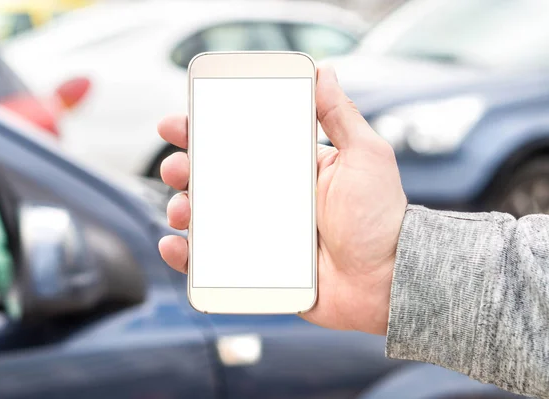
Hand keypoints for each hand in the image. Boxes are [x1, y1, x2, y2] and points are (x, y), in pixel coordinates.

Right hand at [158, 67, 406, 334]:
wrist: (386, 280)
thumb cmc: (381, 219)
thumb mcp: (365, 157)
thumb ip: (341, 116)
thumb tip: (325, 72)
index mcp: (290, 169)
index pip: (240, 143)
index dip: (206, 132)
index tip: (179, 124)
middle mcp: (271, 199)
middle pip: (214, 179)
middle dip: (185, 169)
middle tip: (176, 168)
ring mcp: (261, 234)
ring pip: (208, 218)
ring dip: (183, 209)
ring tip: (183, 210)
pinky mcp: (258, 268)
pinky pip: (214, 262)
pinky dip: (188, 256)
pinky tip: (176, 246)